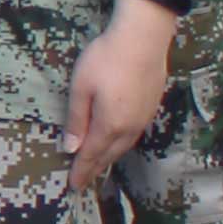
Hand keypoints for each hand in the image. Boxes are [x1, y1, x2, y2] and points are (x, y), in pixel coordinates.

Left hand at [65, 0, 177, 189]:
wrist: (144, 38)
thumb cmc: (106, 59)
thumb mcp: (81, 87)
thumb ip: (76, 120)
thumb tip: (71, 148)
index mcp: (110, 125)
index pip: (92, 155)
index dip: (81, 171)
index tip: (73, 186)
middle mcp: (130, 127)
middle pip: (109, 155)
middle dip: (95, 168)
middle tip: (83, 180)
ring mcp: (143, 118)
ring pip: (124, 147)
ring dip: (109, 158)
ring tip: (98, 165)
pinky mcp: (151, 107)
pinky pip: (133, 135)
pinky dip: (121, 145)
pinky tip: (117, 142)